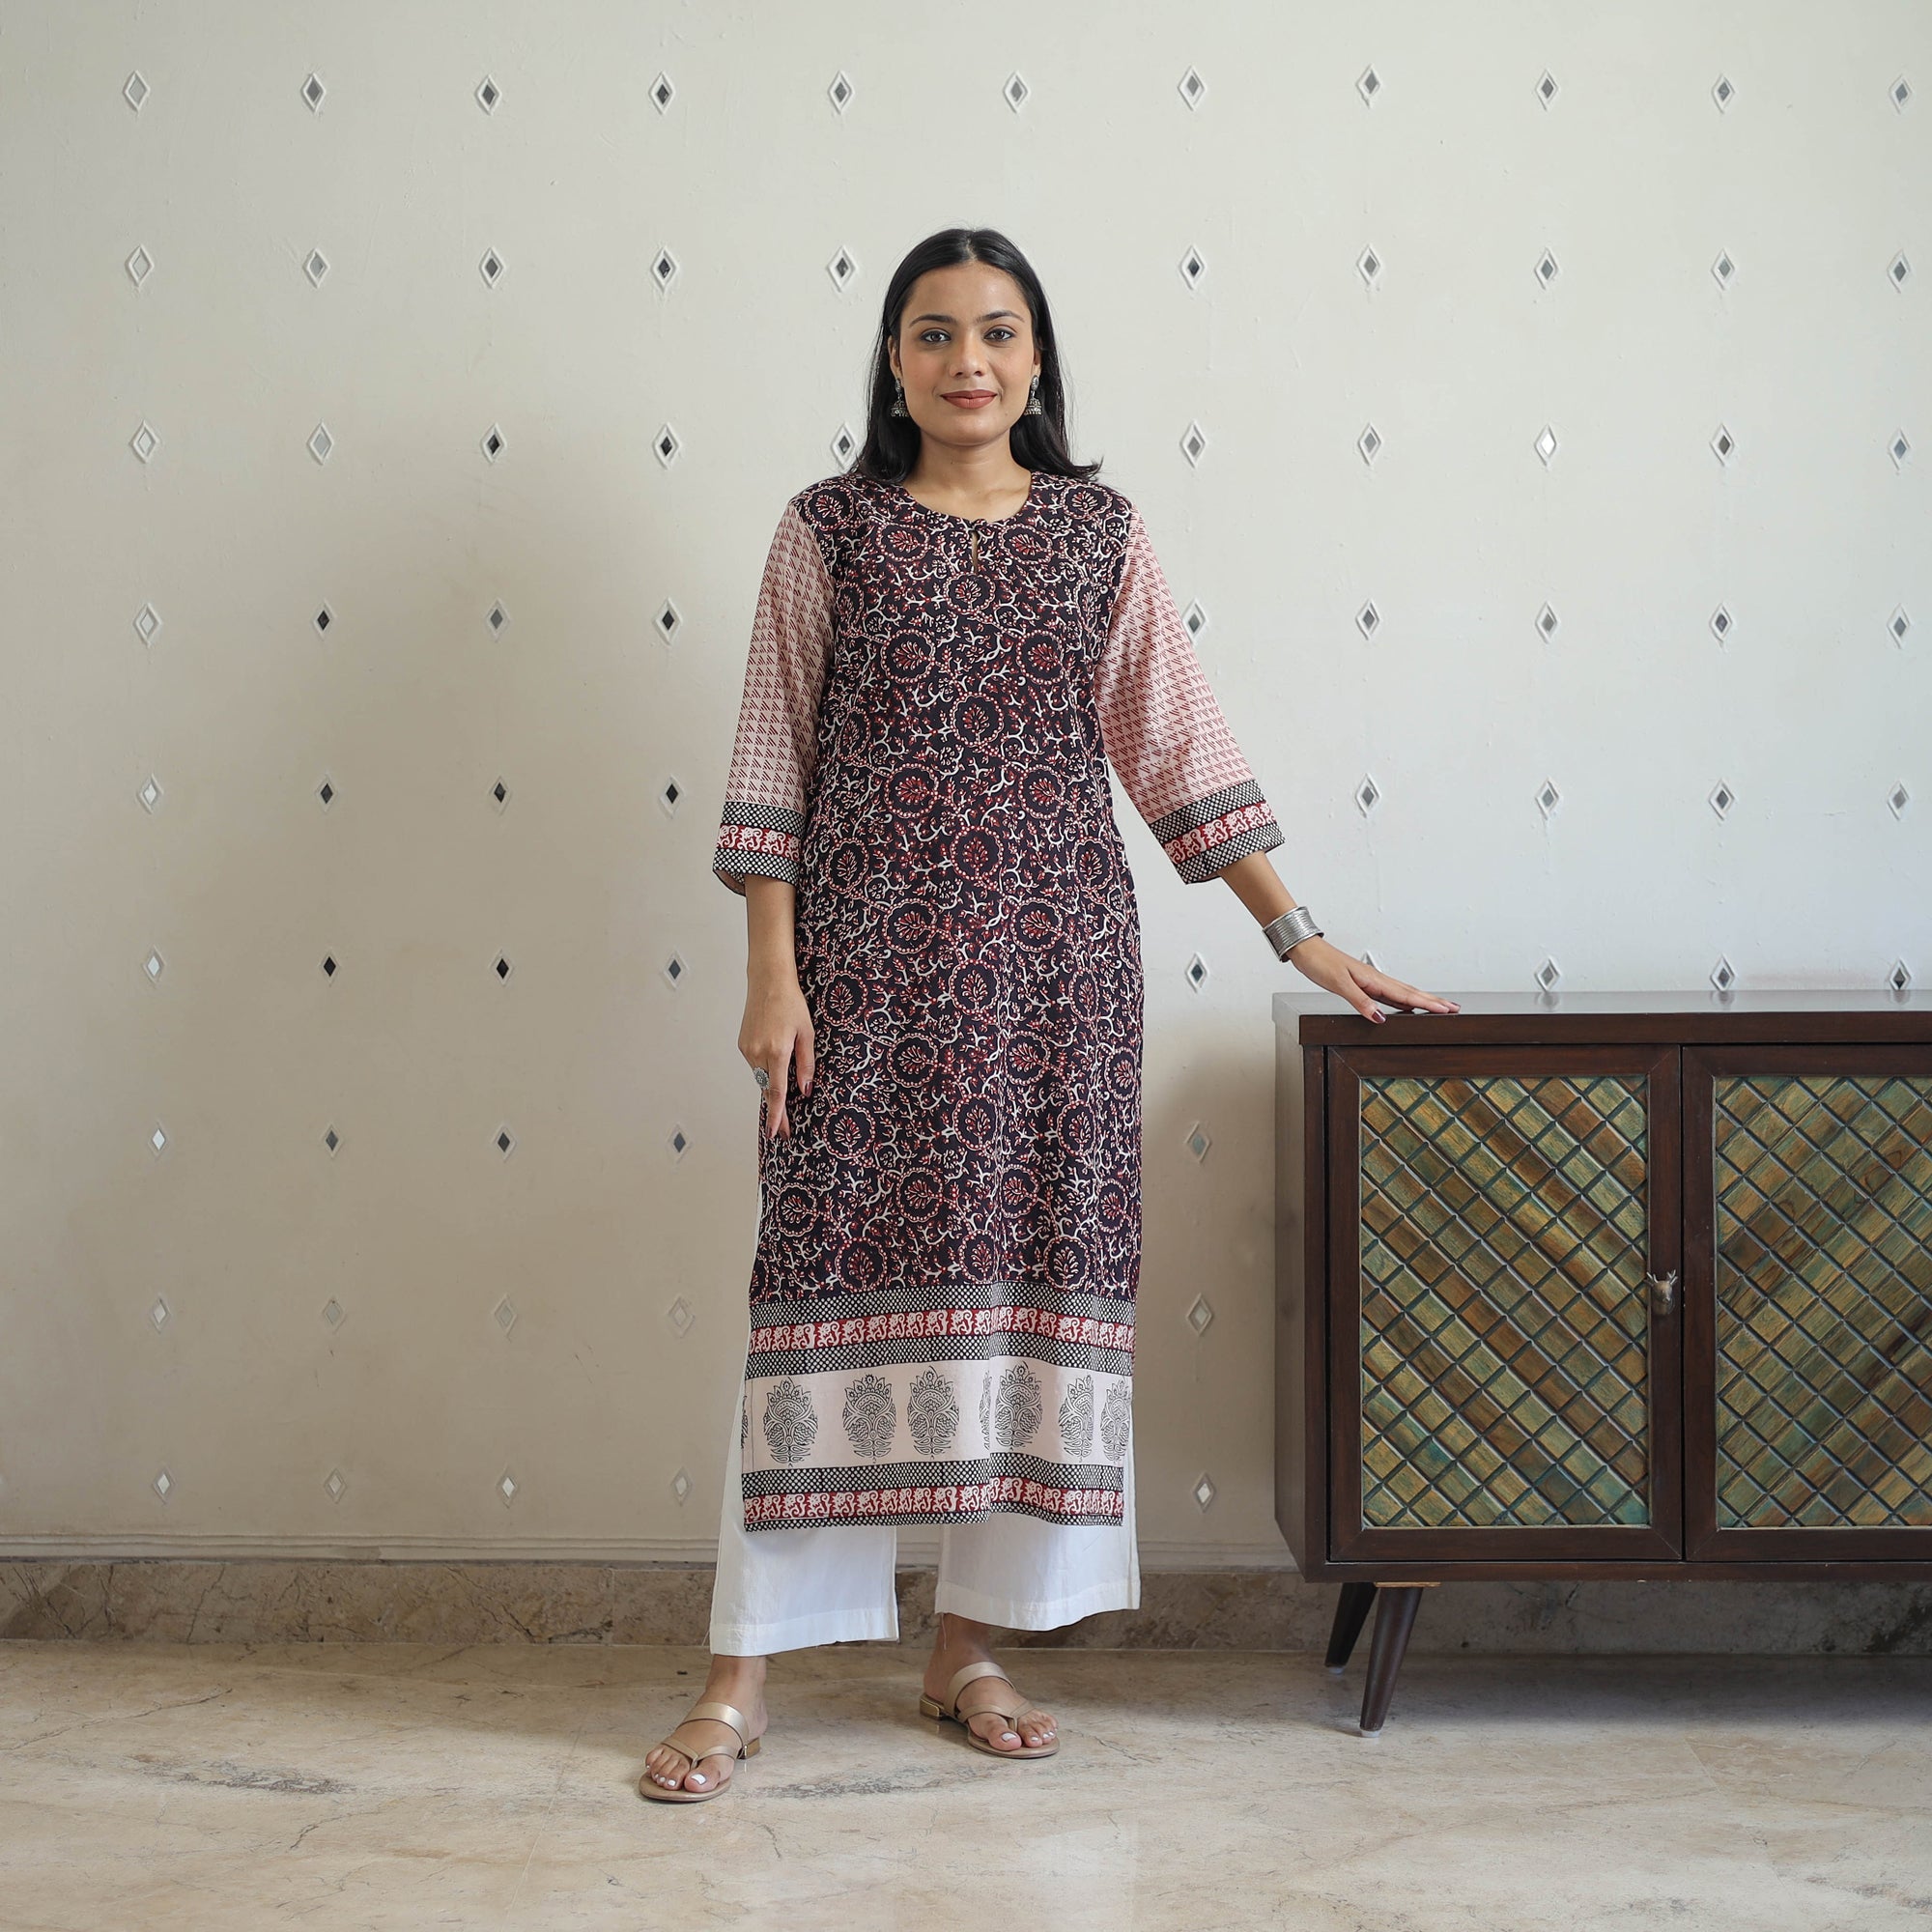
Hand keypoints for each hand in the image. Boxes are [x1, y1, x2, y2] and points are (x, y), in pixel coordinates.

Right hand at [739, 972, 814, 1137]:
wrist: (768, 981)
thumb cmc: (791, 1003)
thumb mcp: (807, 1033)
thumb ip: (806, 1063)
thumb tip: (805, 1089)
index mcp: (777, 1051)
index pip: (776, 1092)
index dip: (777, 1115)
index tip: (775, 1132)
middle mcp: (758, 1052)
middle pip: (767, 1088)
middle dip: (775, 1110)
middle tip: (783, 1129)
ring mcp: (747, 1049)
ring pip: (761, 1077)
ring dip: (771, 1084)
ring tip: (783, 1083)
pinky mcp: (742, 1044)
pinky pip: (755, 1065)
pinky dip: (765, 1068)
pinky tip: (774, 1058)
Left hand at [1284, 936, 1459, 1024]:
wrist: (1307, 951)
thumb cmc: (1320, 963)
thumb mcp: (1339, 983)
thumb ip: (1359, 1000)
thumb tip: (1379, 1017)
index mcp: (1374, 980)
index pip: (1407, 995)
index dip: (1428, 1003)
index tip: (1447, 1010)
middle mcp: (1376, 980)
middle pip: (1411, 993)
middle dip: (1434, 1002)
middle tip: (1454, 1009)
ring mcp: (1371, 981)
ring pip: (1403, 994)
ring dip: (1422, 1001)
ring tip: (1439, 1007)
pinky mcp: (1363, 983)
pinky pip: (1390, 995)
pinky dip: (1403, 1001)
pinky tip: (1407, 1006)